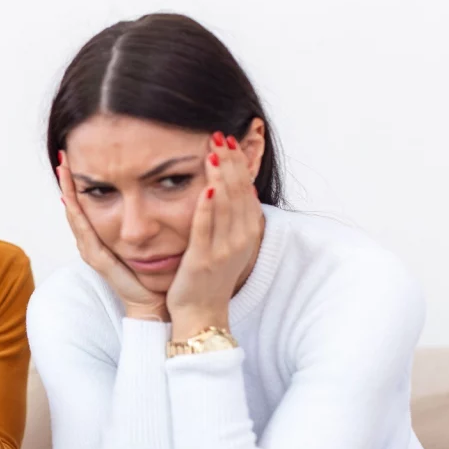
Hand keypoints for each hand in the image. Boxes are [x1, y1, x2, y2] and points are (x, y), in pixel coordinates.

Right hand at [57, 155, 167, 320]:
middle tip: (62, 158)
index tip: (75, 158)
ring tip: (62, 171)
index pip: (86, 206)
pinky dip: (76, 214)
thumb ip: (147, 221)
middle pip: (75, 207)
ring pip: (75, 216)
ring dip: (67, 192)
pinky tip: (71, 199)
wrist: (153, 304)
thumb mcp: (149, 240)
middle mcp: (92, 243)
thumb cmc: (155, 274)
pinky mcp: (98, 260)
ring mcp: (92, 252)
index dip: (79, 184)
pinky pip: (84, 232)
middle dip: (67, 183)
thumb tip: (158, 190)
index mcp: (103, 238)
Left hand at [166, 132, 262, 339]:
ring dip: (220, 176)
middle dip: (230, 161)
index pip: (246, 189)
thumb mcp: (228, 243)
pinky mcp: (203, 260)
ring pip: (225, 206)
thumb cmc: (210, 277)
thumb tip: (240, 186)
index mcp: (247, 232)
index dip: (239, 163)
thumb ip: (233, 216)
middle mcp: (241, 239)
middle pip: (238, 191)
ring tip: (214, 150)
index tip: (230, 139)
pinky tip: (205, 188)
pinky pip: (205, 229)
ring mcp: (224, 250)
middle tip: (220, 134)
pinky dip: (207, 208)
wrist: (201, 313)